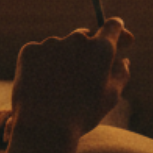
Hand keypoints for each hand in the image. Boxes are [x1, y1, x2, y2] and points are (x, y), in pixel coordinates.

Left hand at [9, 18, 132, 139]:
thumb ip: (121, 74)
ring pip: (61, 47)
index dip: (118, 32)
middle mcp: (77, 39)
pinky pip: (41, 53)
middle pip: (85, 36)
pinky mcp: (30, 50)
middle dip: (88, 50)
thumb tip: (123, 60)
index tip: (120, 39)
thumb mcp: (110, 97)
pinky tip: (43, 85)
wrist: (42, 127)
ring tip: (59, 88)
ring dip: (64, 59)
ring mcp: (51, 43)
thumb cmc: (82, 115)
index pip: (113, 26)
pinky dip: (43, 65)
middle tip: (85, 74)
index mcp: (101, 49)